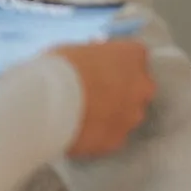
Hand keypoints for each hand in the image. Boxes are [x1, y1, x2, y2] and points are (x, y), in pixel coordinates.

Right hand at [54, 40, 155, 158]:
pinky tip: (82, 133)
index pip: (134, 56)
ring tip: (87, 118)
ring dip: (114, 115)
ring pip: (129, 115)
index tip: (102, 69)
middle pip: (138, 88)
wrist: (49, 103)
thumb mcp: (78, 50)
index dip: (116, 64)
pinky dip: (100, 135)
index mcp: (133, 55)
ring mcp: (132, 115)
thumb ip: (94, 58)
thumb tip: (92, 62)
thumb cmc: (61, 68)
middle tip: (97, 94)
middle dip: (122, 91)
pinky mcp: (117, 140)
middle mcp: (141, 85)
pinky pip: (112, 136)